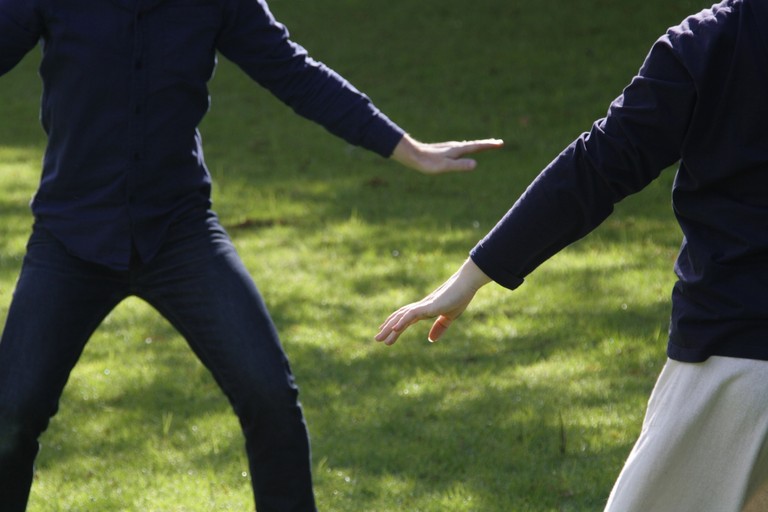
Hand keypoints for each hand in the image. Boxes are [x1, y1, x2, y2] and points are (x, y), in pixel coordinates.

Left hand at [375, 258, 491, 344]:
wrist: (467, 283)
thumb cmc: (460, 296)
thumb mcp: (450, 317)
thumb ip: (440, 327)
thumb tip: (430, 340)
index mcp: (425, 309)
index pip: (406, 317)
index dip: (395, 324)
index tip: (385, 331)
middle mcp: (421, 306)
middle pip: (400, 317)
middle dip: (388, 328)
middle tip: (377, 338)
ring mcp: (424, 305)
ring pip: (402, 316)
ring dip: (390, 327)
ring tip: (380, 337)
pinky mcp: (429, 305)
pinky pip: (412, 314)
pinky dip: (402, 321)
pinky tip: (395, 328)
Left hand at [391, 133, 503, 173]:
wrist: (412, 154)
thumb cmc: (428, 163)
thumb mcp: (445, 166)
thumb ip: (459, 166)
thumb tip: (475, 164)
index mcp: (457, 150)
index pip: (477, 147)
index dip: (489, 145)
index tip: (500, 143)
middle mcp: (455, 146)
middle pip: (474, 144)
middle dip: (486, 144)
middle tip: (498, 143)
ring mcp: (449, 148)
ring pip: (467, 145)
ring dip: (478, 145)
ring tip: (485, 145)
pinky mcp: (444, 150)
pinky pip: (461, 148)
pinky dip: (468, 147)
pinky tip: (464, 150)